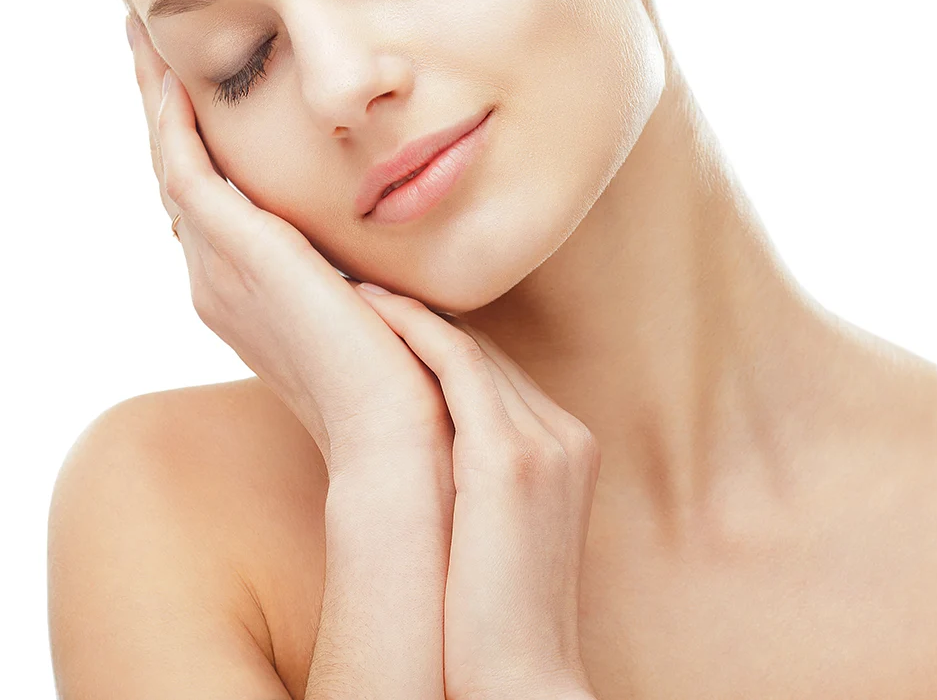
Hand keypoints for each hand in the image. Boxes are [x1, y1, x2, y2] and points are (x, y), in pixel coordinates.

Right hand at [124, 12, 455, 479]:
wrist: (400, 427)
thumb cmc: (406, 373)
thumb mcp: (377, 303)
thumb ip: (364, 269)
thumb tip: (394, 242)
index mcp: (251, 290)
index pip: (211, 200)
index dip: (198, 143)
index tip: (198, 91)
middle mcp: (220, 278)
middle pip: (178, 175)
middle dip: (165, 110)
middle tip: (149, 46)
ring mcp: (220, 268)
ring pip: (170, 164)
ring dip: (158, 100)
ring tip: (144, 40)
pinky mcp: (236, 254)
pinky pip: (183, 171)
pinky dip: (173, 123)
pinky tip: (171, 77)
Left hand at [354, 286, 600, 699]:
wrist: (520, 682)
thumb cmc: (492, 622)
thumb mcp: (496, 534)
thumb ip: (478, 478)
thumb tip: (422, 453)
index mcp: (569, 448)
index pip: (500, 374)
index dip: (441, 342)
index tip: (390, 317)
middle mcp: (567, 434)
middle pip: (488, 353)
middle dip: (425, 319)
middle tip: (363, 285)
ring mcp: (547, 441)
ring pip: (470, 349)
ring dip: (410, 312)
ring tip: (358, 287)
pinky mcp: (511, 457)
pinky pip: (456, 365)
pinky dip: (413, 330)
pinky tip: (370, 310)